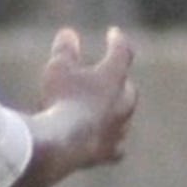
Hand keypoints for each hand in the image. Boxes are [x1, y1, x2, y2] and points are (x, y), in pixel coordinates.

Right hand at [39, 26, 140, 166]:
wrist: (63, 144)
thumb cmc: (61, 99)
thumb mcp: (58, 69)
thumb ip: (65, 49)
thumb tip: (68, 34)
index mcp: (114, 77)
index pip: (122, 52)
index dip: (117, 41)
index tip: (113, 33)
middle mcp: (123, 103)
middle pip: (128, 89)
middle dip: (121, 82)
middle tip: (115, 77)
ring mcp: (118, 129)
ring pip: (125, 118)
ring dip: (117, 112)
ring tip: (110, 109)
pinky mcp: (108, 152)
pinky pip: (117, 147)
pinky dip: (113, 143)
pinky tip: (114, 146)